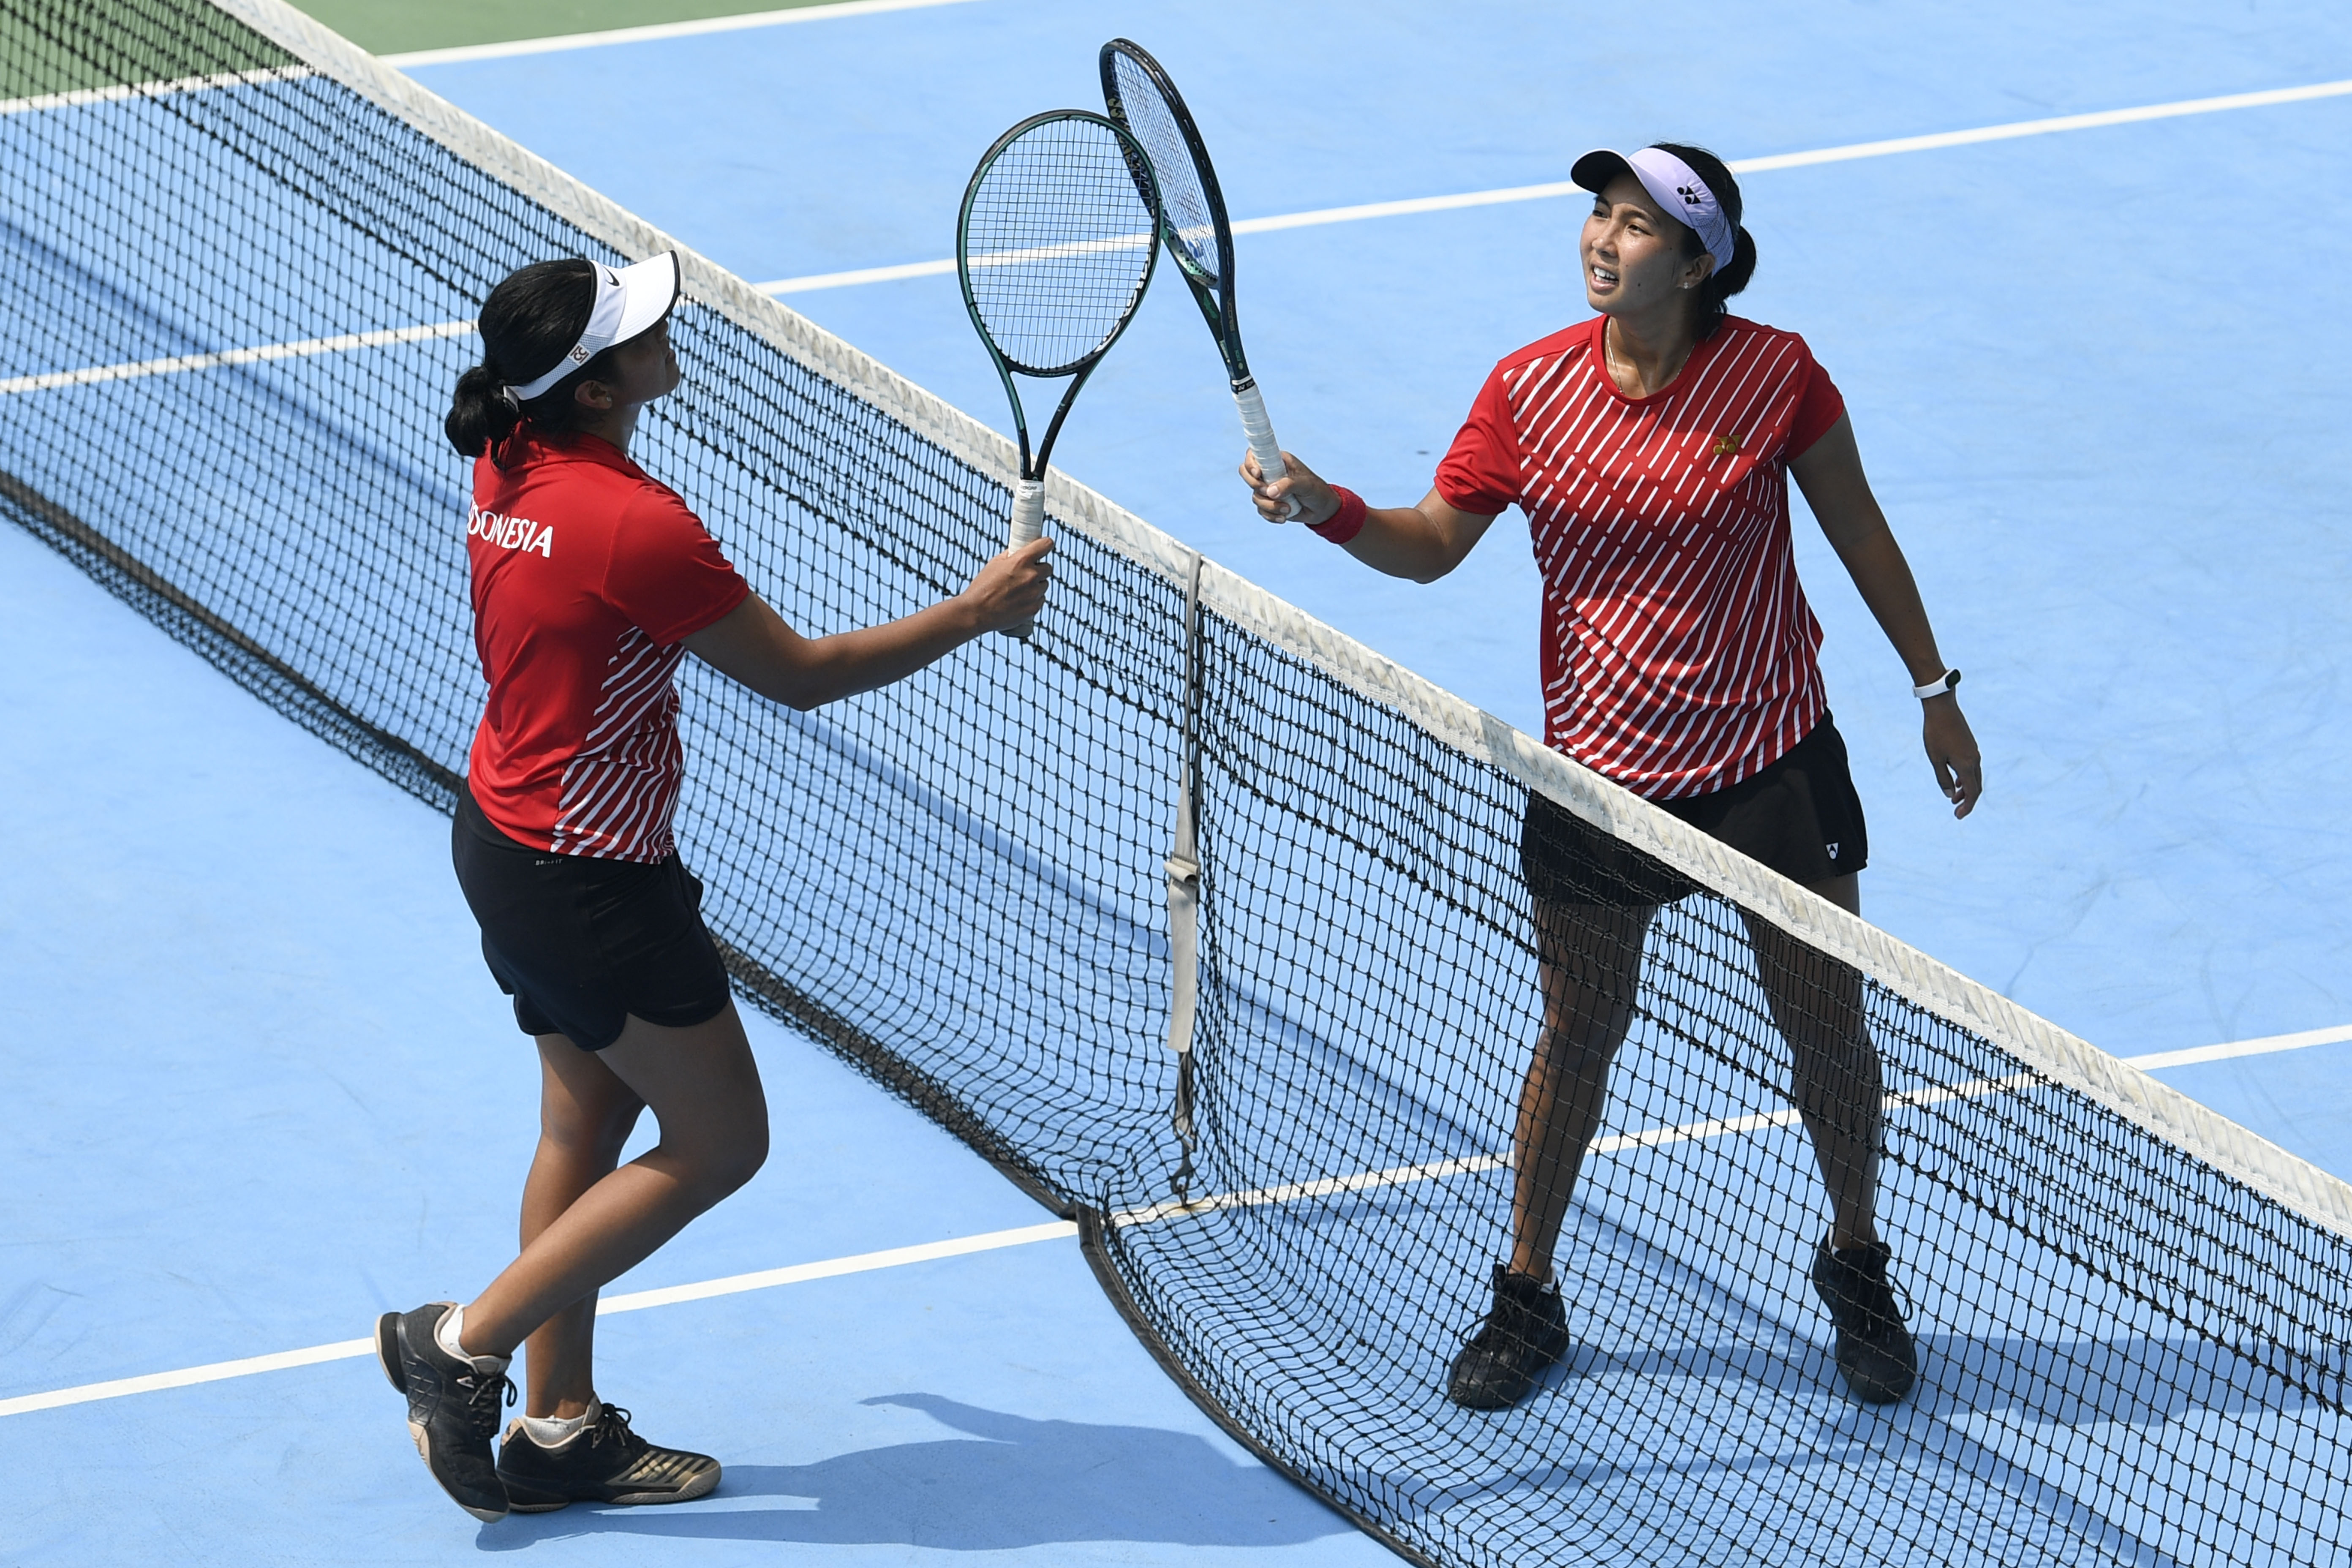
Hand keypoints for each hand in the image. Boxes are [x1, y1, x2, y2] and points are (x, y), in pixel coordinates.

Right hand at [960, 536, 1052, 633]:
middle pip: (1048, 567)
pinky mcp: (1035, 608)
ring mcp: (1034, 593)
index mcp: (1022, 560)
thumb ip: (1011, 555)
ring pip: (1044, 584)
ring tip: (1018, 590)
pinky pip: (1040, 599)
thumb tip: (1021, 550)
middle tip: (1026, 574)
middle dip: (1039, 569)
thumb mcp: (995, 563)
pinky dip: (1033, 599)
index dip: (1045, 545)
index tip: (1044, 547)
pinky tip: (1019, 601)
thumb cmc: (982, 586)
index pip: (1047, 544)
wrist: (976, 612)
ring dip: (1036, 585)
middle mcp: (1031, 575)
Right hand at [1240, 449, 1332, 524]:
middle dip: (1255, 486)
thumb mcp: (1305, 485)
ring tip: (1287, 509)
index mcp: (1277, 461)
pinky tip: (1284, 518)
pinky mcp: (1269, 504)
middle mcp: (1270, 473)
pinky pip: (1261, 510)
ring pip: (1255, 496)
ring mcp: (1268, 489)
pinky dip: (1271, 516)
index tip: (1258, 474)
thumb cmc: (1316, 490)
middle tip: (1268, 493)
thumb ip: (1289, 485)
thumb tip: (1269, 492)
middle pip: (1247, 474)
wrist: (1322, 510)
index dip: (1250, 463)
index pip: (1254, 455)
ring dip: (1269, 506)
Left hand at [1922, 696, 1981, 818]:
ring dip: (1966, 789)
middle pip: (1976, 786)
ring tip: (1954, 797)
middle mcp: (1974, 759)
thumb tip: (1950, 795)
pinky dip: (1966, 777)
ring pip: (1975, 776)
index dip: (1967, 807)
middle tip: (1956, 811)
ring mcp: (1974, 752)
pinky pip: (1972, 767)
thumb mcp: (1935, 759)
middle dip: (1968, 800)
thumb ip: (1943, 778)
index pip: (1972, 792)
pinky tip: (1957, 780)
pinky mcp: (1970, 745)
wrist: (1942, 709)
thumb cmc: (1935, 733)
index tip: (1958, 816)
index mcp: (1967, 765)